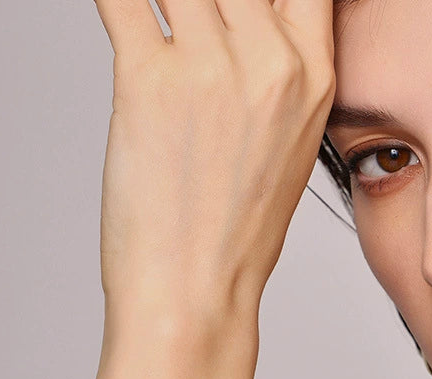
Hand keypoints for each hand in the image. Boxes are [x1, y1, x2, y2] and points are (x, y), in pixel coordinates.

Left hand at [94, 0, 334, 331]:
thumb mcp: (285, 144)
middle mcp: (271, 61)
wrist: (194, 296)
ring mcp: (211, 68)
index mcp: (315, 74)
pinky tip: (116, 10)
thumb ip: (274, 71)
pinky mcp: (149, 81)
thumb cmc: (231, 233)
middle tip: (186, 18)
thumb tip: (232, 20)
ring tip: (153, 22)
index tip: (234, 5)